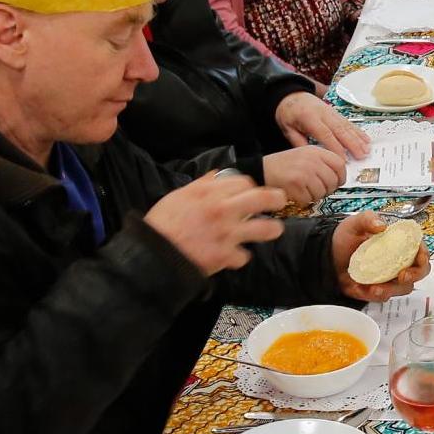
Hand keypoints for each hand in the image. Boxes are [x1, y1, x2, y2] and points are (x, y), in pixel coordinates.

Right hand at [143, 169, 287, 276]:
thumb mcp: (179, 196)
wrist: (153, 255)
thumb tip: (217, 176)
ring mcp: (227, 234)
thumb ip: (201, 185)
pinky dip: (239, 257)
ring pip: (265, 229)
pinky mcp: (225, 256)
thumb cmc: (162, 224)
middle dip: (277, 199)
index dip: (250, 186)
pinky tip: (234, 256)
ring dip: (271, 229)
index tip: (250, 192)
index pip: (244, 182)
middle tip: (279, 202)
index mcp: (209, 192)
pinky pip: (244, 256)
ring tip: (272, 230)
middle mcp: (222, 210)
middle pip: (263, 198)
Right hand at [262, 145, 345, 207]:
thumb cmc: (283, 165)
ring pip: (323, 192)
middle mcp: (311, 160)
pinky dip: (304, 200)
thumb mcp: (305, 155)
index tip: (337, 181)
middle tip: (317, 188)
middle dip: (328, 189)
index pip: (340, 164)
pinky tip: (296, 192)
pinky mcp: (296, 185)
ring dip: (315, 195)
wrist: (262, 170)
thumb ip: (322, 162)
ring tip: (304, 189)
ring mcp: (304, 172)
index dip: (341, 176)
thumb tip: (340, 175)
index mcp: (315, 151)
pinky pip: (310, 199)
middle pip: (333, 181)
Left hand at [277, 91, 371, 157]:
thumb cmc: (288, 113)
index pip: (325, 134)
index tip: (343, 160)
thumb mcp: (287, 129)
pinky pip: (349, 122)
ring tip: (367, 150)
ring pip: (347, 126)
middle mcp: (323, 113)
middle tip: (362, 156)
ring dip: (358, 138)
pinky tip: (366, 139)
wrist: (291, 96)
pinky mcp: (336, 113)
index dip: (335, 147)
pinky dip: (358, 131)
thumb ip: (299, 143)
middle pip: (340, 130)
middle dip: (352, 144)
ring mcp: (331, 112)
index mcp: (309, 117)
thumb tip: (312, 157)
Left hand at [332, 210, 431, 301]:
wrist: (327, 258)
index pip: (420, 249)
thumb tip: (382, 226)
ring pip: (404, 288)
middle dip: (415, 275)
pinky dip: (377, 294)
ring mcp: (390, 278)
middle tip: (402, 276)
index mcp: (399, 243)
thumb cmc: (344, 239)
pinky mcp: (379, 290)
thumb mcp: (354, 224)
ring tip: (376, 287)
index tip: (420, 258)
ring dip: (393, 288)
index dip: (425, 255)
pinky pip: (384, 296)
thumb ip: (368, 219)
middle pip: (420, 271)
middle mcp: (399, 261)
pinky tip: (366, 290)